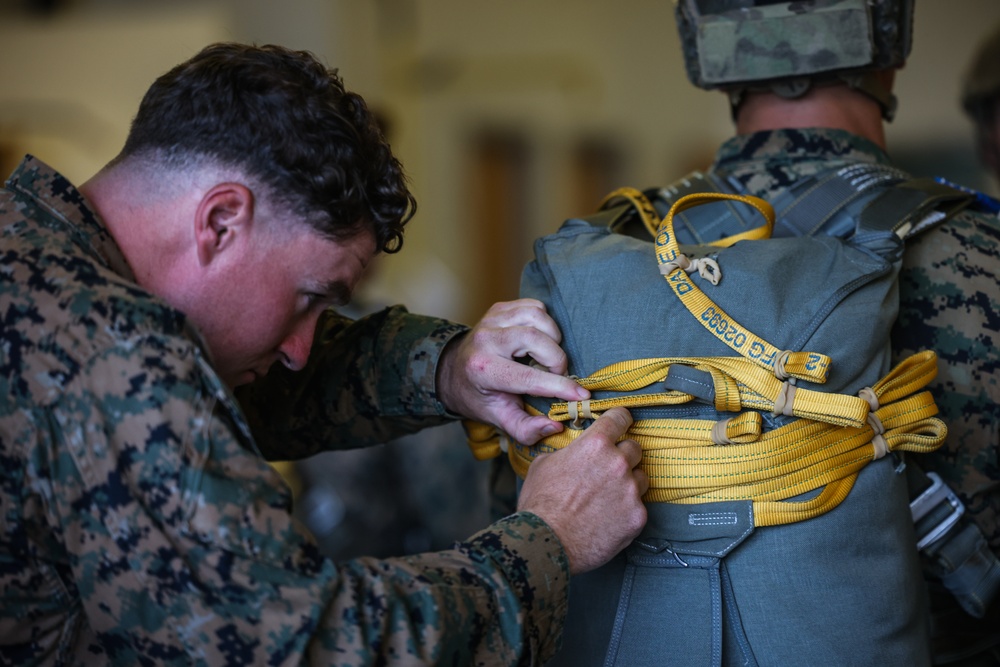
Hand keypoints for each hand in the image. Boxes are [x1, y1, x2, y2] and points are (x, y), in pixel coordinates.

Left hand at [436, 299, 588, 444]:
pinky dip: (545, 322)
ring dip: (552, 337)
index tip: (581, 395)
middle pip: (535, 338)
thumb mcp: (499, 418)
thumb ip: (526, 429)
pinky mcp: (499, 308)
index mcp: (483, 369)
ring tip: (546, 356)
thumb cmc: (481, 396)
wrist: (454, 372)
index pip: (528, 377)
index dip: (559, 386)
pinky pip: (535, 306)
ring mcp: (491, 319)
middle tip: (556, 374)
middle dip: (556, 359)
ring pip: (537, 316)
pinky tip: (539, 340)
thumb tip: (556, 425)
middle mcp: (485, 339)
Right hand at [517, 408, 647, 573]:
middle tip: (608, 469)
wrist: (546, 542)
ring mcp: (630, 491)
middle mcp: (618, 463)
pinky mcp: (637, 517)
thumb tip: (571, 453)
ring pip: (641, 478)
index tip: (621, 422)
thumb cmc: (540, 504)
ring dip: (629, 483)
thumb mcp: (544, 464)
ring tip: (608, 497)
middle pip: (635, 448)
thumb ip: (566, 452)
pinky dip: (626, 511)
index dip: (620, 419)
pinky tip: (608, 519)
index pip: (620, 418)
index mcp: (595, 444)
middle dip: (623, 455)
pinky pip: (638, 507)